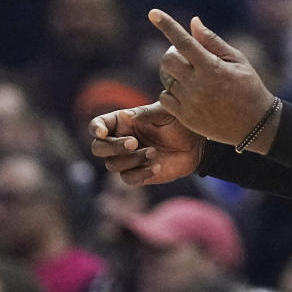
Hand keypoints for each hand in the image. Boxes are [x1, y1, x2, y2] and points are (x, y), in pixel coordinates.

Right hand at [89, 102, 203, 184]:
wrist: (195, 144)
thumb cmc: (178, 122)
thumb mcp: (165, 113)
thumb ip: (146, 114)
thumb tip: (125, 116)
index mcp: (122, 122)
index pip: (98, 125)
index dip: (95, 128)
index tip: (102, 132)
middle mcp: (120, 141)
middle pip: (99, 148)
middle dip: (113, 147)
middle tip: (134, 143)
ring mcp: (127, 159)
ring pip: (113, 165)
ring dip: (132, 160)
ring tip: (154, 152)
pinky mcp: (138, 174)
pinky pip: (128, 178)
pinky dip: (140, 173)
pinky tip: (157, 167)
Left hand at [149, 9, 278, 150]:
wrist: (255, 125)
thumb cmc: (249, 87)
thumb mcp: (238, 60)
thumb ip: (213, 42)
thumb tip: (193, 22)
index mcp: (211, 67)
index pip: (183, 41)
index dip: (166, 25)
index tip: (153, 13)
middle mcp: (197, 84)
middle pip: (167, 61)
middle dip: (173, 56)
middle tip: (187, 60)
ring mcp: (190, 102)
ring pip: (167, 81)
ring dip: (177, 77)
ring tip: (196, 83)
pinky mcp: (185, 118)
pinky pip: (165, 99)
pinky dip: (172, 93)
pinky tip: (189, 94)